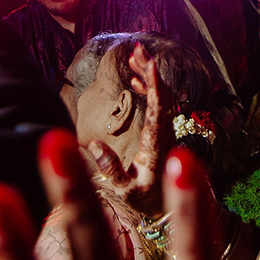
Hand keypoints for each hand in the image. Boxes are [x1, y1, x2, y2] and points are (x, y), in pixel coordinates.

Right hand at [89, 46, 170, 222]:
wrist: (168, 211)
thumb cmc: (145, 202)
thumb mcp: (123, 192)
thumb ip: (109, 170)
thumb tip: (92, 145)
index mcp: (157, 146)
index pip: (159, 109)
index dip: (155, 85)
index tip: (149, 64)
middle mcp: (165, 134)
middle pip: (164, 95)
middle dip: (151, 70)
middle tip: (136, 48)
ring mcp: (165, 132)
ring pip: (163, 97)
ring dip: (149, 76)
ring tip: (133, 56)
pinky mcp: (161, 133)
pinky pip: (159, 105)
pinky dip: (149, 89)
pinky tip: (136, 79)